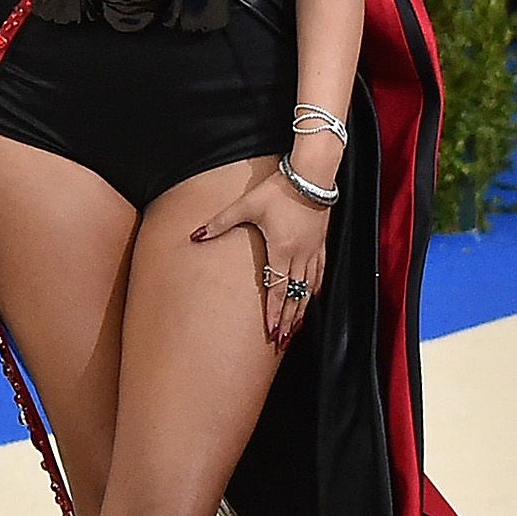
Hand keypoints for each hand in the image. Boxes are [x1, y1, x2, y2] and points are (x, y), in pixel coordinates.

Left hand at [191, 172, 330, 349]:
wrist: (310, 176)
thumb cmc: (278, 190)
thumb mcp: (246, 205)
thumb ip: (220, 222)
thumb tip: (195, 236)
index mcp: (280, 250)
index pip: (276, 289)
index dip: (273, 312)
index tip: (270, 331)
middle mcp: (299, 256)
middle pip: (293, 295)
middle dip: (287, 319)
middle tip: (282, 339)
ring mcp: (312, 251)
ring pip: (308, 287)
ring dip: (302, 309)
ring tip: (296, 327)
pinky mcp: (321, 243)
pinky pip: (320, 272)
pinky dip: (316, 288)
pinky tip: (314, 297)